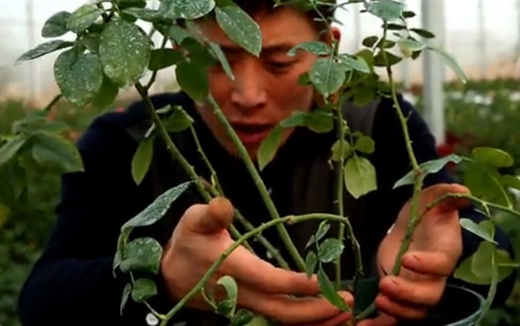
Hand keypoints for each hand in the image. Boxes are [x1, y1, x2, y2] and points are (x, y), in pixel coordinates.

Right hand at [160, 197, 353, 324]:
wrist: (170, 275)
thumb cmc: (188, 241)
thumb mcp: (194, 220)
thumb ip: (210, 214)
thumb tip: (225, 205)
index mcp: (232, 269)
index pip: (268, 281)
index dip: (295, 284)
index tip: (321, 280)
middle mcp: (242, 293)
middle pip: (282, 311)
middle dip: (316, 311)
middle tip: (349, 302)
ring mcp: (247, 305)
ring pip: (283, 319)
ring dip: (315, 319)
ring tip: (346, 311)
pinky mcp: (252, 308)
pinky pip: (280, 318)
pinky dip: (305, 319)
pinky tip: (328, 312)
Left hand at [359, 183, 469, 325]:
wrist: (413, 225)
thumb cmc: (425, 211)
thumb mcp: (432, 197)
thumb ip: (445, 194)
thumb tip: (463, 191)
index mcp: (445, 251)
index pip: (443, 264)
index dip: (428, 266)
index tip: (407, 258)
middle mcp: (435, 275)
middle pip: (431, 296)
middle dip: (409, 294)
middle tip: (387, 283)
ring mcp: (418, 288)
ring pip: (416, 311)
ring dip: (398, 309)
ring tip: (379, 297)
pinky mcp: (401, 295)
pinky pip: (398, 315)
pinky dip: (384, 321)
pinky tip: (367, 323)